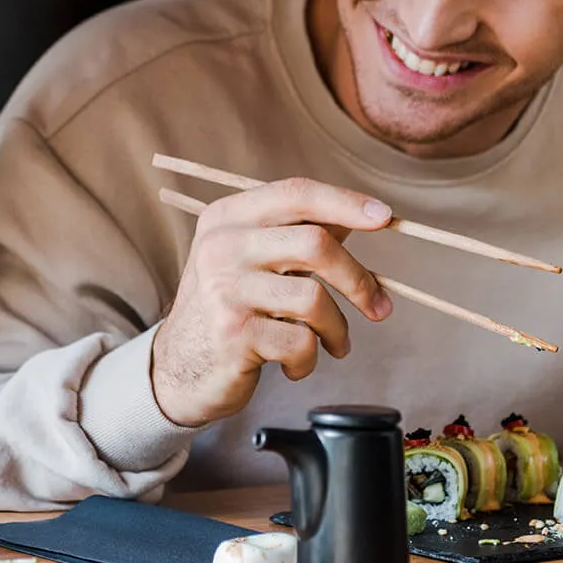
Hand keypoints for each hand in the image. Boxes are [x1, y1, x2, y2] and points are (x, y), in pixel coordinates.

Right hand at [151, 177, 395, 427]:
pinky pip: (301, 343)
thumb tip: (364, 215)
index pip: (295, 194)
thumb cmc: (230, 308)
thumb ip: (298, 235)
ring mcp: (225, 290)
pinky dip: (310, 360)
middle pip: (315, 243)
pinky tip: (294, 365)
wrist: (178, 368)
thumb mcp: (253, 260)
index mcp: (228, 217)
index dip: (345, 202)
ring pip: (314, 299)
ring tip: (333, 344)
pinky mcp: (233, 334)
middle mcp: (222, 246)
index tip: (385, 217)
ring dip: (337, 330)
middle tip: (380, 307)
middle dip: (359, 279)